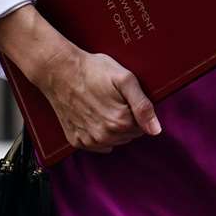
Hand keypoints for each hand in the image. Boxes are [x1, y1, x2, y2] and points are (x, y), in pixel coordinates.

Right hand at [36, 50, 160, 153]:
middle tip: (113, 98)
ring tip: (101, 105)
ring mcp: (89, 140)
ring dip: (112, 127)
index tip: (125, 97)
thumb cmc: (93, 70)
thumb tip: (156, 130)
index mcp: (121, 122)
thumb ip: (143, 106)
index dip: (136, 111)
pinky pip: (96, 145)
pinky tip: (92, 115)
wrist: (59, 71)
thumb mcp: (125, 79)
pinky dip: (97, 133)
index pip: (143, 127)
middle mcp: (105, 136)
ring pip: (114, 141)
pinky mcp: (76, 140)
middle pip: (129, 135)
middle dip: (126, 119)